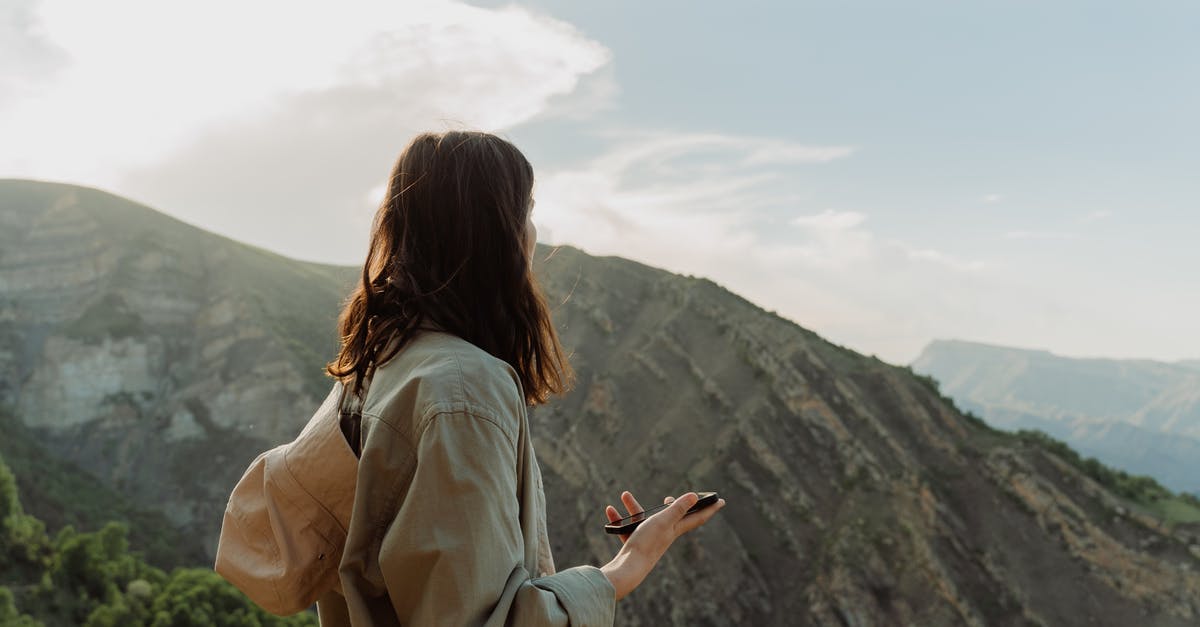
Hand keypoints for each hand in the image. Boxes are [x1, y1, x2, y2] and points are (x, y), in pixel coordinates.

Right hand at [600, 491, 725, 600]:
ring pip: (644, 519)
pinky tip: (611, 512)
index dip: (710, 507)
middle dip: (673, 506)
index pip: (698, 516)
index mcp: (675, 529)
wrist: (628, 569)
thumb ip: (677, 508)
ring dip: (634, 508)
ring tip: (625, 495)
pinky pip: (628, 528)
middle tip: (671, 498)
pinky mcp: (635, 544)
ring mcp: (650, 540)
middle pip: (672, 516)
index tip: (721, 500)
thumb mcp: (663, 521)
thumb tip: (694, 496)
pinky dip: (620, 520)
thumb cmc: (646, 544)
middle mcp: (665, 534)